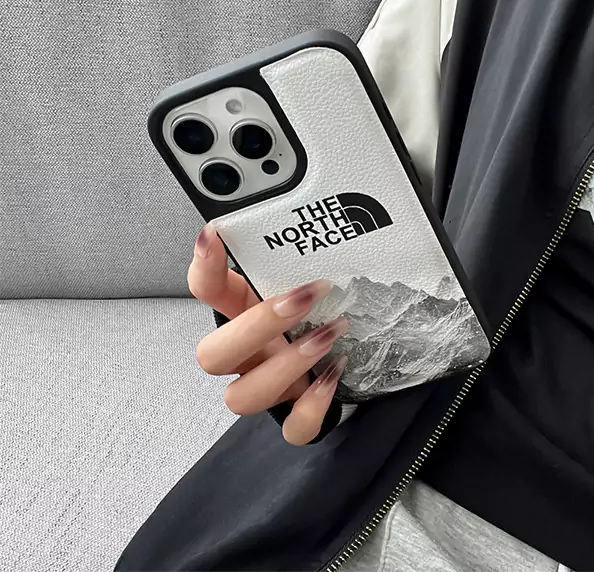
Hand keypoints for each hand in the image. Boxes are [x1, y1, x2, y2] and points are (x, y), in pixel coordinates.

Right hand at [187, 224, 347, 444]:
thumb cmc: (311, 318)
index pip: (206, 290)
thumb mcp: (302, 286)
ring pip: (241, 398)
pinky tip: (333, 373)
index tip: (213, 233)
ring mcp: (265, 389)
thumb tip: (318, 222)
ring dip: (287, 365)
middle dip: (256, 326)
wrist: (332, 368)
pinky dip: (312, 405)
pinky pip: (292, 428)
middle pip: (213, 355)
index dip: (204, 267)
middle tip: (303, 297)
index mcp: (240, 314)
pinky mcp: (293, 416)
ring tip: (330, 332)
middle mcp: (245, 355)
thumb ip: (299, 263)